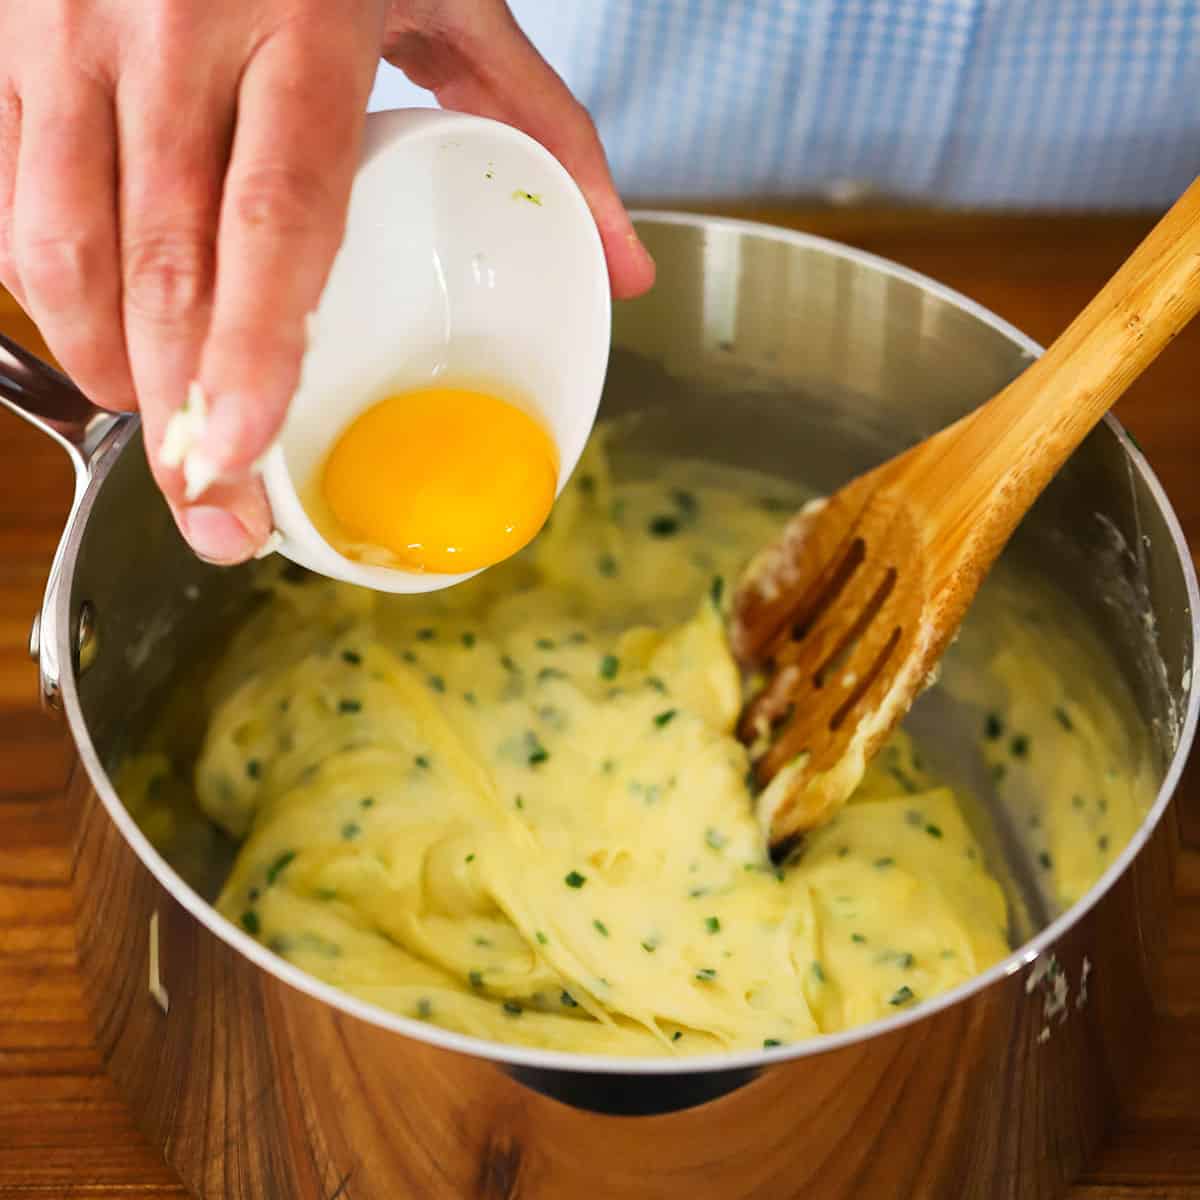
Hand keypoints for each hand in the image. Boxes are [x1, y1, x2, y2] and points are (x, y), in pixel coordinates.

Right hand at [0, 1, 653, 563]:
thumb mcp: (463, 0)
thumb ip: (548, 129)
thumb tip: (625, 269)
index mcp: (297, 22)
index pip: (270, 222)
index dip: (248, 353)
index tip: (239, 454)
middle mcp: (166, 27)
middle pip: (160, 265)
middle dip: (176, 411)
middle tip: (212, 509)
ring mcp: (67, 29)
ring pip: (59, 244)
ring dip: (105, 366)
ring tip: (161, 437)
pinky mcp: (9, 38)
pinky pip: (10, 197)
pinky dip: (50, 290)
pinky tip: (104, 341)